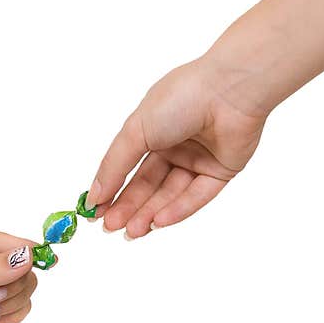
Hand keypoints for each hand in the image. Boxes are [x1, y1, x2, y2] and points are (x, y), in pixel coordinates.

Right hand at [85, 55, 267, 237]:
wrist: (230, 91)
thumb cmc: (181, 98)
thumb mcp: (136, 131)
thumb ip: (114, 165)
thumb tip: (93, 196)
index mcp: (153, 130)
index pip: (128, 167)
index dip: (112, 190)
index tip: (94, 212)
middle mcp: (176, 146)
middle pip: (148, 185)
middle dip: (129, 207)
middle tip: (110, 227)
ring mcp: (199, 160)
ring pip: (171, 194)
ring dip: (150, 213)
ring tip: (132, 232)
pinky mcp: (221, 171)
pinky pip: (197, 195)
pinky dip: (178, 209)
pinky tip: (158, 221)